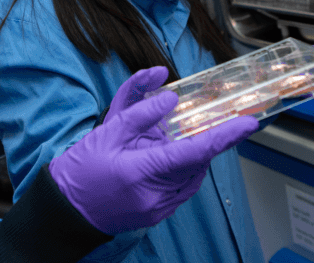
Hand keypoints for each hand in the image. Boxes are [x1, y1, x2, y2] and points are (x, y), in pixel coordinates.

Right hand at [49, 67, 258, 234]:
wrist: (66, 210)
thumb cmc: (81, 171)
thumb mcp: (107, 132)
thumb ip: (141, 112)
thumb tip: (171, 99)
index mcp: (141, 171)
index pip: (194, 152)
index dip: (224, 136)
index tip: (247, 123)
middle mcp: (155, 194)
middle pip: (197, 162)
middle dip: (201, 140)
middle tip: (195, 123)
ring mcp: (158, 208)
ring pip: (192, 175)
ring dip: (188, 155)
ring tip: (161, 144)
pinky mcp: (158, 214)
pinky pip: (182, 187)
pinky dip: (179, 169)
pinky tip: (159, 160)